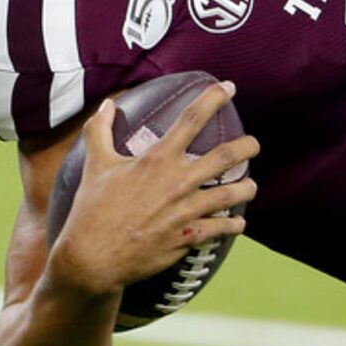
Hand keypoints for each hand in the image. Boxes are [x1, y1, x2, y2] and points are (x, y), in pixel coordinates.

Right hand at [47, 82, 256, 299]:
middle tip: (253, 144)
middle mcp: (177, 181)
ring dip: (246, 188)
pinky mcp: (187, 237)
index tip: (228, 88)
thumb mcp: (95, 164)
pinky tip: (237, 223)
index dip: (213, 99)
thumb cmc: (92, 209)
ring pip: (230, 194)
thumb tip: (106, 105)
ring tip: (251, 185)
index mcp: (157, 159)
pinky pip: (220, 228)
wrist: (93, 258)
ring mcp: (185, 211)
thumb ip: (100, 130)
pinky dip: (232, 225)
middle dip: (247, 147)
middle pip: (225, 156)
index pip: (192, 119)